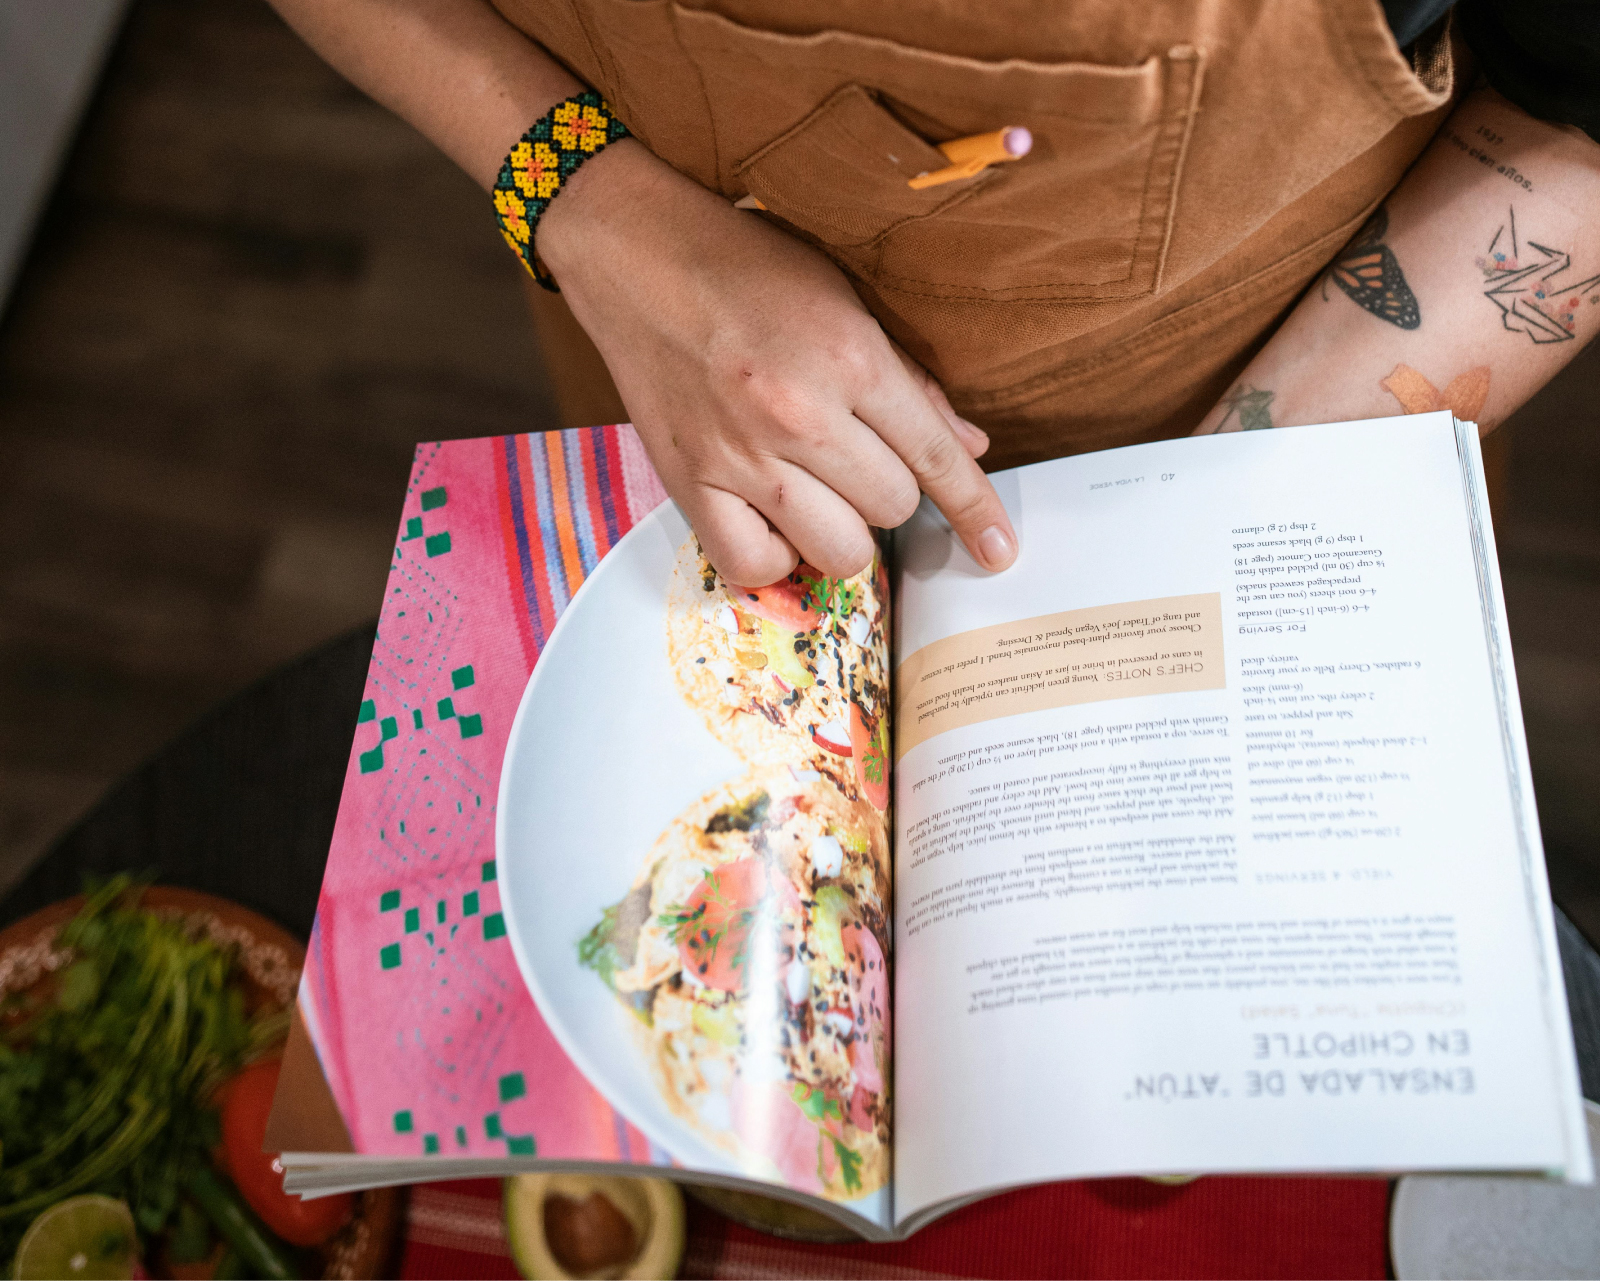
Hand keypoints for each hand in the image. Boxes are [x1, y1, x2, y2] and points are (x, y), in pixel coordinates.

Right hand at [538, 139, 1018, 585]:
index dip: (975, 509)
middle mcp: (799, 413)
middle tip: (856, 460)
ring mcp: (740, 455)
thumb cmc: (743, 266)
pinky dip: (773, 556)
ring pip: (836, 550)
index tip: (999, 549)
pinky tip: (772, 522)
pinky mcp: (689, 482)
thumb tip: (967, 447)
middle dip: (889, 492)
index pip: (935, 457)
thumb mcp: (843, 299)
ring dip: (841, 532)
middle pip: (891, 508)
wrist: (634, 251)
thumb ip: (909, 380)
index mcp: (849, 358)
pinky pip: (751, 565)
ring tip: (819, 495)